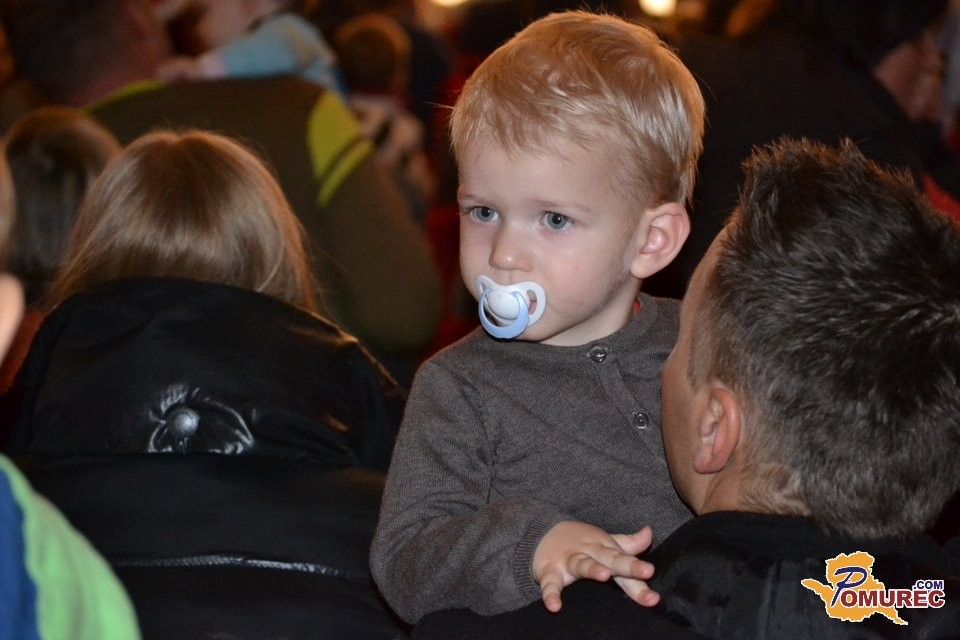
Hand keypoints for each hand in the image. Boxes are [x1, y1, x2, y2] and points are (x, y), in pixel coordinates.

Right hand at [532, 521, 657, 612]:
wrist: (542, 531)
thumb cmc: (581, 543)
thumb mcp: (604, 542)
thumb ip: (628, 543)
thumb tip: (650, 533)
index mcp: (607, 549)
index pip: (627, 563)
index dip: (640, 573)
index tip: (656, 595)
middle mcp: (591, 554)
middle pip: (611, 559)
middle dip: (629, 565)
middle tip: (646, 570)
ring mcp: (569, 560)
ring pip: (582, 564)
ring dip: (592, 568)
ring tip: (603, 574)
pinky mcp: (550, 570)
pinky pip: (550, 583)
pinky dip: (551, 594)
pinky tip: (554, 606)